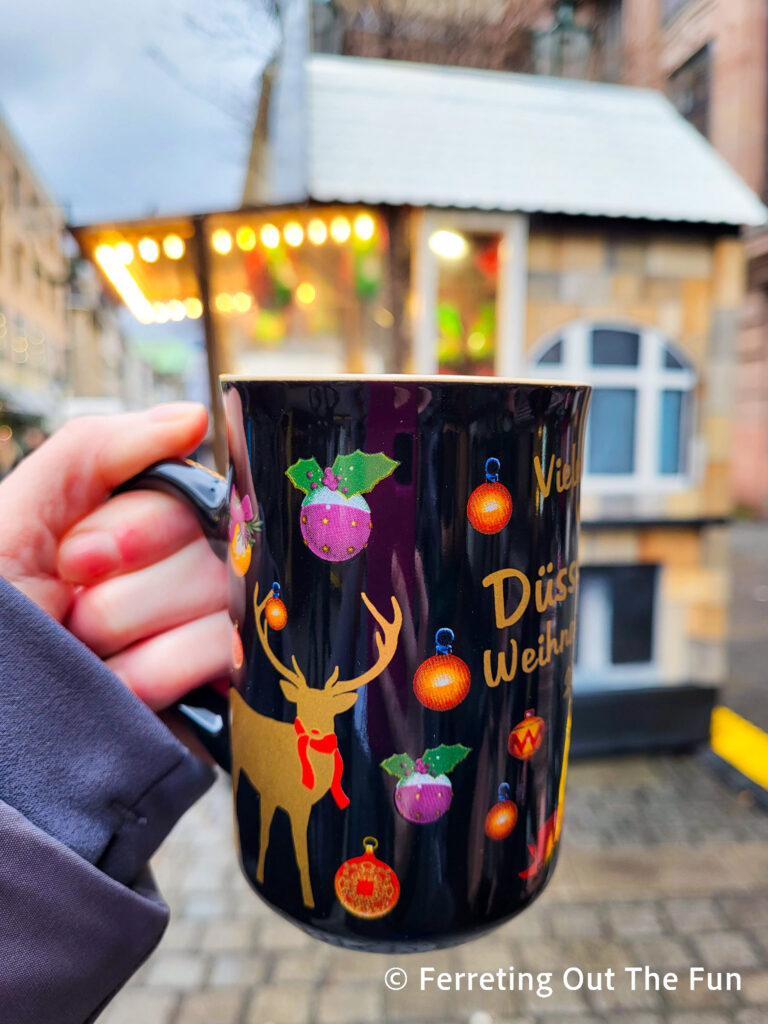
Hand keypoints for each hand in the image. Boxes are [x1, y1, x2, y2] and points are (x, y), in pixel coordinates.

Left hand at [0, 404, 229, 709]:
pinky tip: (120, 690)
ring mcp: (200, 623)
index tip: (72, 562)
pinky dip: (156, 672)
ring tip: (90, 659)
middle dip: (121, 588)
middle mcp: (174, 565)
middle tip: (73, 616)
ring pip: (217, 591)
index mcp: (131, 521)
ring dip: (131, 633)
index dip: (126, 529)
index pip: (181, 491)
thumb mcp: (16, 518)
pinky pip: (225, 648)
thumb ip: (95, 450)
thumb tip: (194, 418)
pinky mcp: (216, 679)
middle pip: (203, 540)